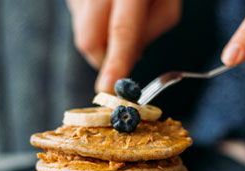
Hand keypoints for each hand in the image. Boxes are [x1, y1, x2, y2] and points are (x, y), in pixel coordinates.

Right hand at [67, 0, 181, 91]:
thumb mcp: (168, 3)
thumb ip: (149, 32)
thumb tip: (127, 59)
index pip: (121, 31)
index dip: (114, 64)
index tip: (109, 88)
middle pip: (87, 39)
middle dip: (103, 59)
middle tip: (120, 58)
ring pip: (80, 31)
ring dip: (100, 37)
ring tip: (118, 13)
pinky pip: (77, 17)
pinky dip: (93, 22)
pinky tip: (106, 6)